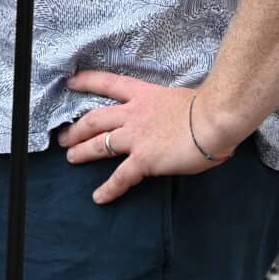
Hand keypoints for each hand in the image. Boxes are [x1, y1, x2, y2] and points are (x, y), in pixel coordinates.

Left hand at [58, 71, 225, 202]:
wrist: (213, 119)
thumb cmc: (207, 108)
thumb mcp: (181, 99)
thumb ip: (172, 109)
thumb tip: (182, 119)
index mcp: (144, 95)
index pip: (110, 84)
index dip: (88, 82)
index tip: (71, 83)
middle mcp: (134, 114)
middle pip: (96, 118)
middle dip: (77, 128)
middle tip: (64, 136)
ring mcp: (136, 137)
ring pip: (99, 144)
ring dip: (82, 151)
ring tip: (70, 158)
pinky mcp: (143, 159)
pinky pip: (121, 177)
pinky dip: (108, 189)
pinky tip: (98, 197)